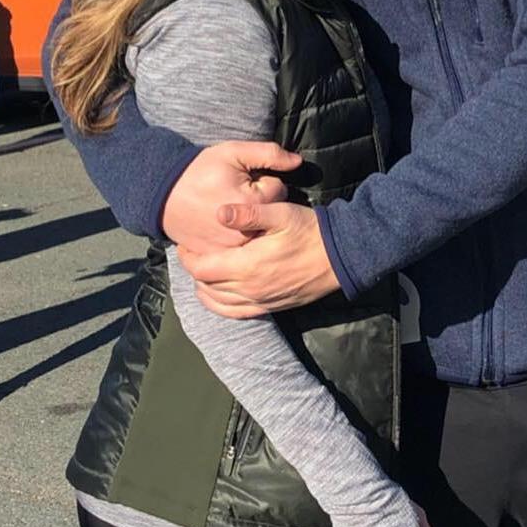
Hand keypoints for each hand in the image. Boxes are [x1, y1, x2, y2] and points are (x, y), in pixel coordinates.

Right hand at [162, 142, 301, 251]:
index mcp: (253, 201)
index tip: (244, 180)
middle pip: (271, 214)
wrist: (163, 196)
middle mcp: (246, 230)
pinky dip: (238, 239)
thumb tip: (298, 162)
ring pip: (259, 232)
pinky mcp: (220, 258)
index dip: (263, 181)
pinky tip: (225, 227)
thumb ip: (269, 154)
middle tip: (237, 195)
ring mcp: (232, 248)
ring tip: (231, 210)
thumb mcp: (234, 152)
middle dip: (260, 204)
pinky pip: (241, 249)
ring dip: (252, 223)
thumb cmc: (199, 170)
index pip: (279, 190)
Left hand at [177, 201, 338, 316]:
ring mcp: (260, 301)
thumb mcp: (281, 214)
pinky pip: (235, 313)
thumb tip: (218, 213)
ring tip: (204, 271)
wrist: (341, 257)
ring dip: (204, 288)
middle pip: (206, 286)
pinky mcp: (270, 307)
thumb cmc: (311, 231)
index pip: (202, 268)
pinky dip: (220, 305)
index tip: (186, 244)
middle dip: (194, 270)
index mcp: (247, 265)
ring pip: (217, 303)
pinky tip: (218, 294)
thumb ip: (248, 213)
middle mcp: (250, 289)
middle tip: (193, 253)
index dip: (187, 257)